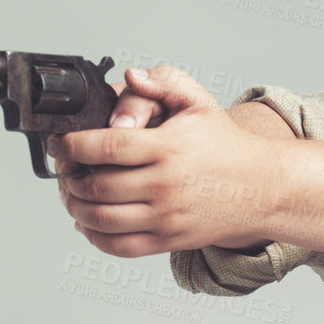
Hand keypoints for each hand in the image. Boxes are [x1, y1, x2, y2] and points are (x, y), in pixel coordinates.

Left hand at [52, 65, 282, 256]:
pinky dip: (95, 238)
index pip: (105, 147)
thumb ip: (162, 84)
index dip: (72, 146)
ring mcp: (167, 216)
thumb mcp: (199, 103)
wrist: (262, 188)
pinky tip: (88, 223)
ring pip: (103, 220)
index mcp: (167, 148)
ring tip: (72, 196)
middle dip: (69, 178)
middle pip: (97, 186)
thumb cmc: (226, 146)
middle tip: (65, 169)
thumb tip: (129, 76)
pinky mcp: (170, 239)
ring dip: (76, 208)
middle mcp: (165, 185)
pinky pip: (121, 246)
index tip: (60, 143)